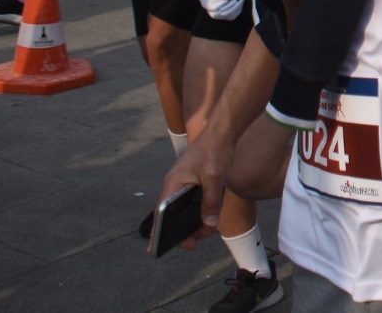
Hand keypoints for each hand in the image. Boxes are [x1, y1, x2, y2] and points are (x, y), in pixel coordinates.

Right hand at [158, 134, 229, 248]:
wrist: (223, 131)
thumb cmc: (215, 150)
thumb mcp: (215, 178)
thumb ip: (211, 201)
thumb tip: (209, 224)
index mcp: (173, 185)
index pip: (160, 214)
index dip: (158, 233)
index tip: (160, 249)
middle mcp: (175, 186)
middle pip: (172, 216)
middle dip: (184, 230)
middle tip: (200, 239)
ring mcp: (185, 184)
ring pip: (184, 210)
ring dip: (195, 222)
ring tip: (209, 230)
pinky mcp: (195, 182)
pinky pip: (194, 202)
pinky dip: (200, 211)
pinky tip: (211, 219)